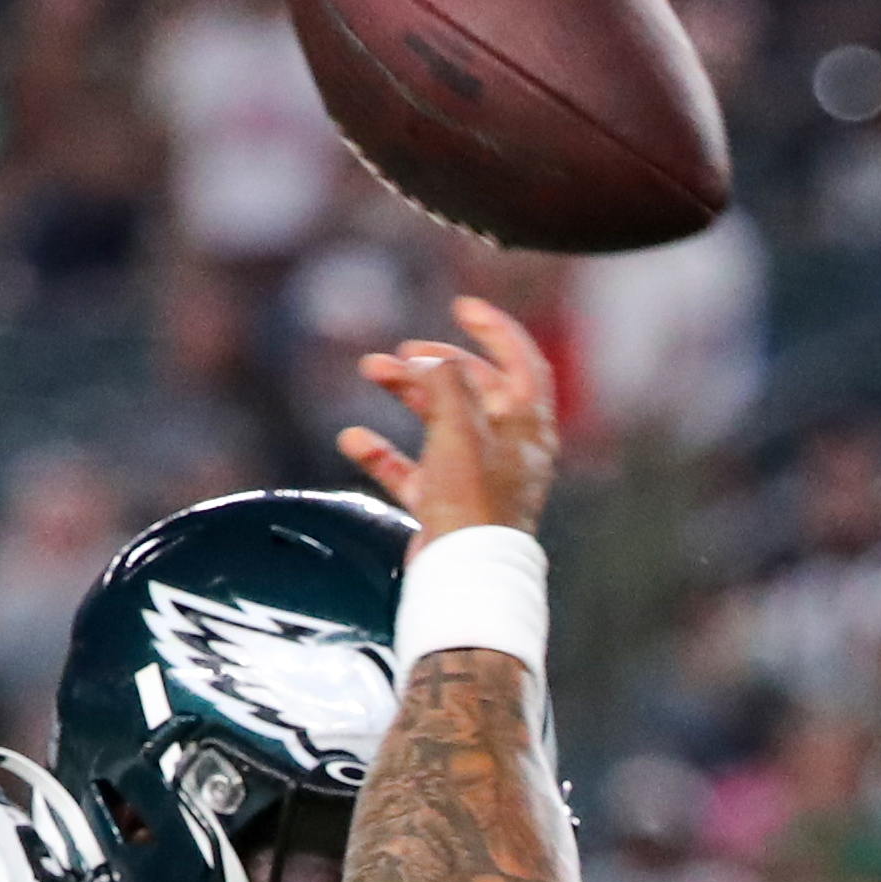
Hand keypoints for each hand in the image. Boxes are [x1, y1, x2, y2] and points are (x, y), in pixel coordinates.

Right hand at [336, 296, 557, 543]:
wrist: (461, 574)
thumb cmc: (472, 501)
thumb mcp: (461, 424)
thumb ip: (446, 380)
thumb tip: (430, 361)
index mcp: (527, 425)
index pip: (521, 361)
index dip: (494, 329)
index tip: (461, 307)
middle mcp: (507, 448)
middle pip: (472, 388)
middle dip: (432, 363)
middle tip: (399, 352)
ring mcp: (477, 478)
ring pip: (439, 422)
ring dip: (405, 394)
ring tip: (370, 370)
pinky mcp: (446, 507)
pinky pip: (413, 470)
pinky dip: (384, 452)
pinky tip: (354, 439)